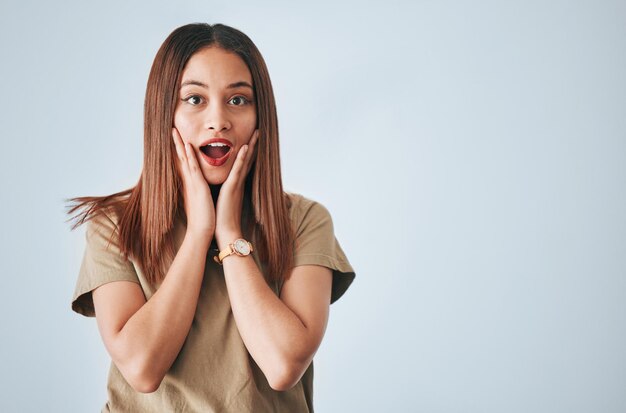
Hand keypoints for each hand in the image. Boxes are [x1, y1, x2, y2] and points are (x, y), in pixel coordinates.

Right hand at [172, 128, 214, 241]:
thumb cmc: (203, 217)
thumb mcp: (200, 200)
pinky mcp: (197, 187)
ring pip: (184, 159)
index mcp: (190, 184)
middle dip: (175, 143)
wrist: (203, 231)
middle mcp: (188, 181)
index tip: (176, 138)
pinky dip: (189, 156)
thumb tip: (198, 186)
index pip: (183, 163)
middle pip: (180, 158)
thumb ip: (198, 191)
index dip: (179, 150)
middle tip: (171, 128)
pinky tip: (187, 144)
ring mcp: (191, 183)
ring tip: (174, 130)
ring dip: (180, 144)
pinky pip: (192, 168)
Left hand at [215, 129, 258, 248]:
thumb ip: (226, 192)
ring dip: (251, 145)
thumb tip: (224, 188)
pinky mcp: (232, 187)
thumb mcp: (224, 200)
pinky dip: (242, 158)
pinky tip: (245, 147)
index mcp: (235, 184)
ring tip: (256, 132)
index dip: (248, 151)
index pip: (242, 164)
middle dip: (253, 144)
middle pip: (248, 158)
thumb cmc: (223, 218)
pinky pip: (238, 170)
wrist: (225, 231)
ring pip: (245, 160)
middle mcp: (238, 181)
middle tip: (258, 130)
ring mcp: (237, 183)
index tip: (251, 139)